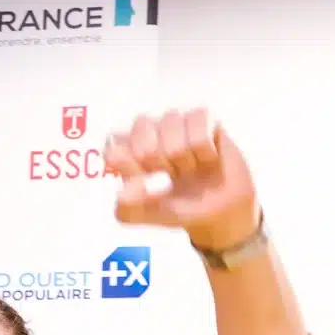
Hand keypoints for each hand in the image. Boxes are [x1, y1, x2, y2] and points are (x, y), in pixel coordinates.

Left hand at [104, 110, 259, 253]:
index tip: (139, 179)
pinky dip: (203, 151)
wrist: (220, 212)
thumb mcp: (147, 215)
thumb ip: (128, 209)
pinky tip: (207, 159)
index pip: (114, 140)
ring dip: (182, 156)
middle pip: (142, 123)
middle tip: (168, 172)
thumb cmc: (180, 207)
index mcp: (129, 147)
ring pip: (171, 124)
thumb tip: (123, 192)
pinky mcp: (207, 119)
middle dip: (155, 155)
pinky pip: (198, 129)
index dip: (126, 162)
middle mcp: (151, 129)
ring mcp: (179, 122)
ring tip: (189, 168)